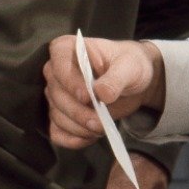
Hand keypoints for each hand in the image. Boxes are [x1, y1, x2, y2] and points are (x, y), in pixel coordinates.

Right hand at [44, 35, 164, 147]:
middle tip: (100, 121)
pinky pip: (57, 132)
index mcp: (67, 49)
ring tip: (101, 127)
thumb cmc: (128, 65)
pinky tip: (90, 137)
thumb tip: (102, 94)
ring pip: (56, 115)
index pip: (59, 65)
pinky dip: (72, 139)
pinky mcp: (61, 115)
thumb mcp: (129, 67)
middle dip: (78, 112)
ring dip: (78, 127)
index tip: (88, 97)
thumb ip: (116, 79)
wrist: (133, 82)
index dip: (71, 82)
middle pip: (57, 95)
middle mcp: (55, 71)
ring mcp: (56, 95)